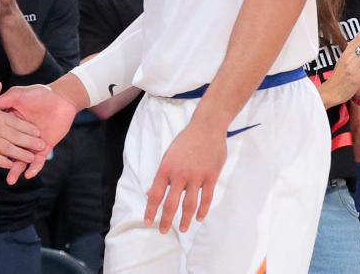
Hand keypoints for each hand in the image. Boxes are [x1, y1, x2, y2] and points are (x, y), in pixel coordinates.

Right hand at [0, 82, 45, 168]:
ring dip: (22, 154)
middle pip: (17, 136)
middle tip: (41, 145)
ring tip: (32, 157)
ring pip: (10, 148)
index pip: (16, 122)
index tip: (36, 131)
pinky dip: (4, 162)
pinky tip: (11, 165)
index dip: (26, 127)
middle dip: (30, 141)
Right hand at [0, 83, 78, 181]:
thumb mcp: (18, 94)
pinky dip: (34, 167)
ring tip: (10, 180)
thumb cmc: (39, 93)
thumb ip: (3, 100)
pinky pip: (39, 160)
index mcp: (12, 123)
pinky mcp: (45, 147)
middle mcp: (20, 135)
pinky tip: (28, 174)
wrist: (61, 98)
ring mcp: (32, 142)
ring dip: (16, 169)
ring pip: (21, 159)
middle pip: (6, 150)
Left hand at [145, 118, 226, 232]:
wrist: (206, 127)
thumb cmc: (185, 141)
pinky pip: (206, 198)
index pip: (155, 194)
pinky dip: (202, 210)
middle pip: (171, 203)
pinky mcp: (211, 177)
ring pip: (190, 204)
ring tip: (182, 229)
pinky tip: (198, 218)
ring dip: (185, 219)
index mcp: (166, 168)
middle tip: (163, 231)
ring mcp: (196, 176)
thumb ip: (162, 175)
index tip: (148, 221)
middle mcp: (180, 175)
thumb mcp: (168, 155)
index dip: (151, 210)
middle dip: (166, 220)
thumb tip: (150, 193)